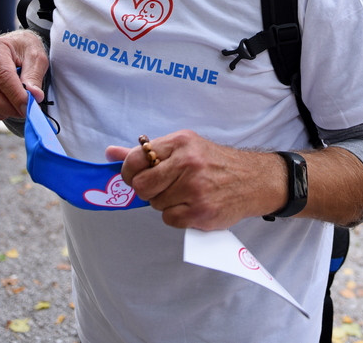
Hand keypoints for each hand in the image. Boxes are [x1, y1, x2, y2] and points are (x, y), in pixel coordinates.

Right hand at [0, 30, 47, 118]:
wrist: (14, 47)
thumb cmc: (25, 50)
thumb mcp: (36, 56)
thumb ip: (35, 76)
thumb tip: (34, 97)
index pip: (3, 77)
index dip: (17, 96)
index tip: (30, 107)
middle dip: (11, 108)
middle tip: (28, 109)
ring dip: (6, 112)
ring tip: (20, 104)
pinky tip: (10, 104)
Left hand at [105, 132, 282, 230]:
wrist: (252, 179)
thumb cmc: (213, 162)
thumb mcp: (182, 147)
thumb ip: (146, 153)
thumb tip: (110, 153)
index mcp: (180, 143)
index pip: (136, 159)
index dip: (129, 172)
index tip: (136, 176)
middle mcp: (188, 163)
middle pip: (142, 186)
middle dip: (147, 190)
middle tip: (162, 187)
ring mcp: (195, 188)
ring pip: (156, 204)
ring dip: (165, 203)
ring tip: (184, 194)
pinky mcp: (201, 212)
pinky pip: (169, 219)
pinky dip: (177, 216)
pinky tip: (191, 206)